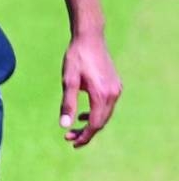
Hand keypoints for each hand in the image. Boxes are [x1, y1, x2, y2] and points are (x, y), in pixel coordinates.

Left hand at [59, 32, 121, 146]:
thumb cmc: (76, 57)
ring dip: (91, 123)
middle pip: (101, 122)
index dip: (84, 136)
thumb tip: (64, 125)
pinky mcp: (115, 85)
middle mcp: (113, 94)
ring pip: (105, 114)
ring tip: (74, 128)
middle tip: (69, 137)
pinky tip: (84, 113)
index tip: (71, 142)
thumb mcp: (68, 80)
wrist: (90, 38)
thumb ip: (68, 104)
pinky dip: (96, 113)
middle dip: (86, 132)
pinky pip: (107, 106)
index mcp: (102, 95)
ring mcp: (116, 89)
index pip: (95, 124)